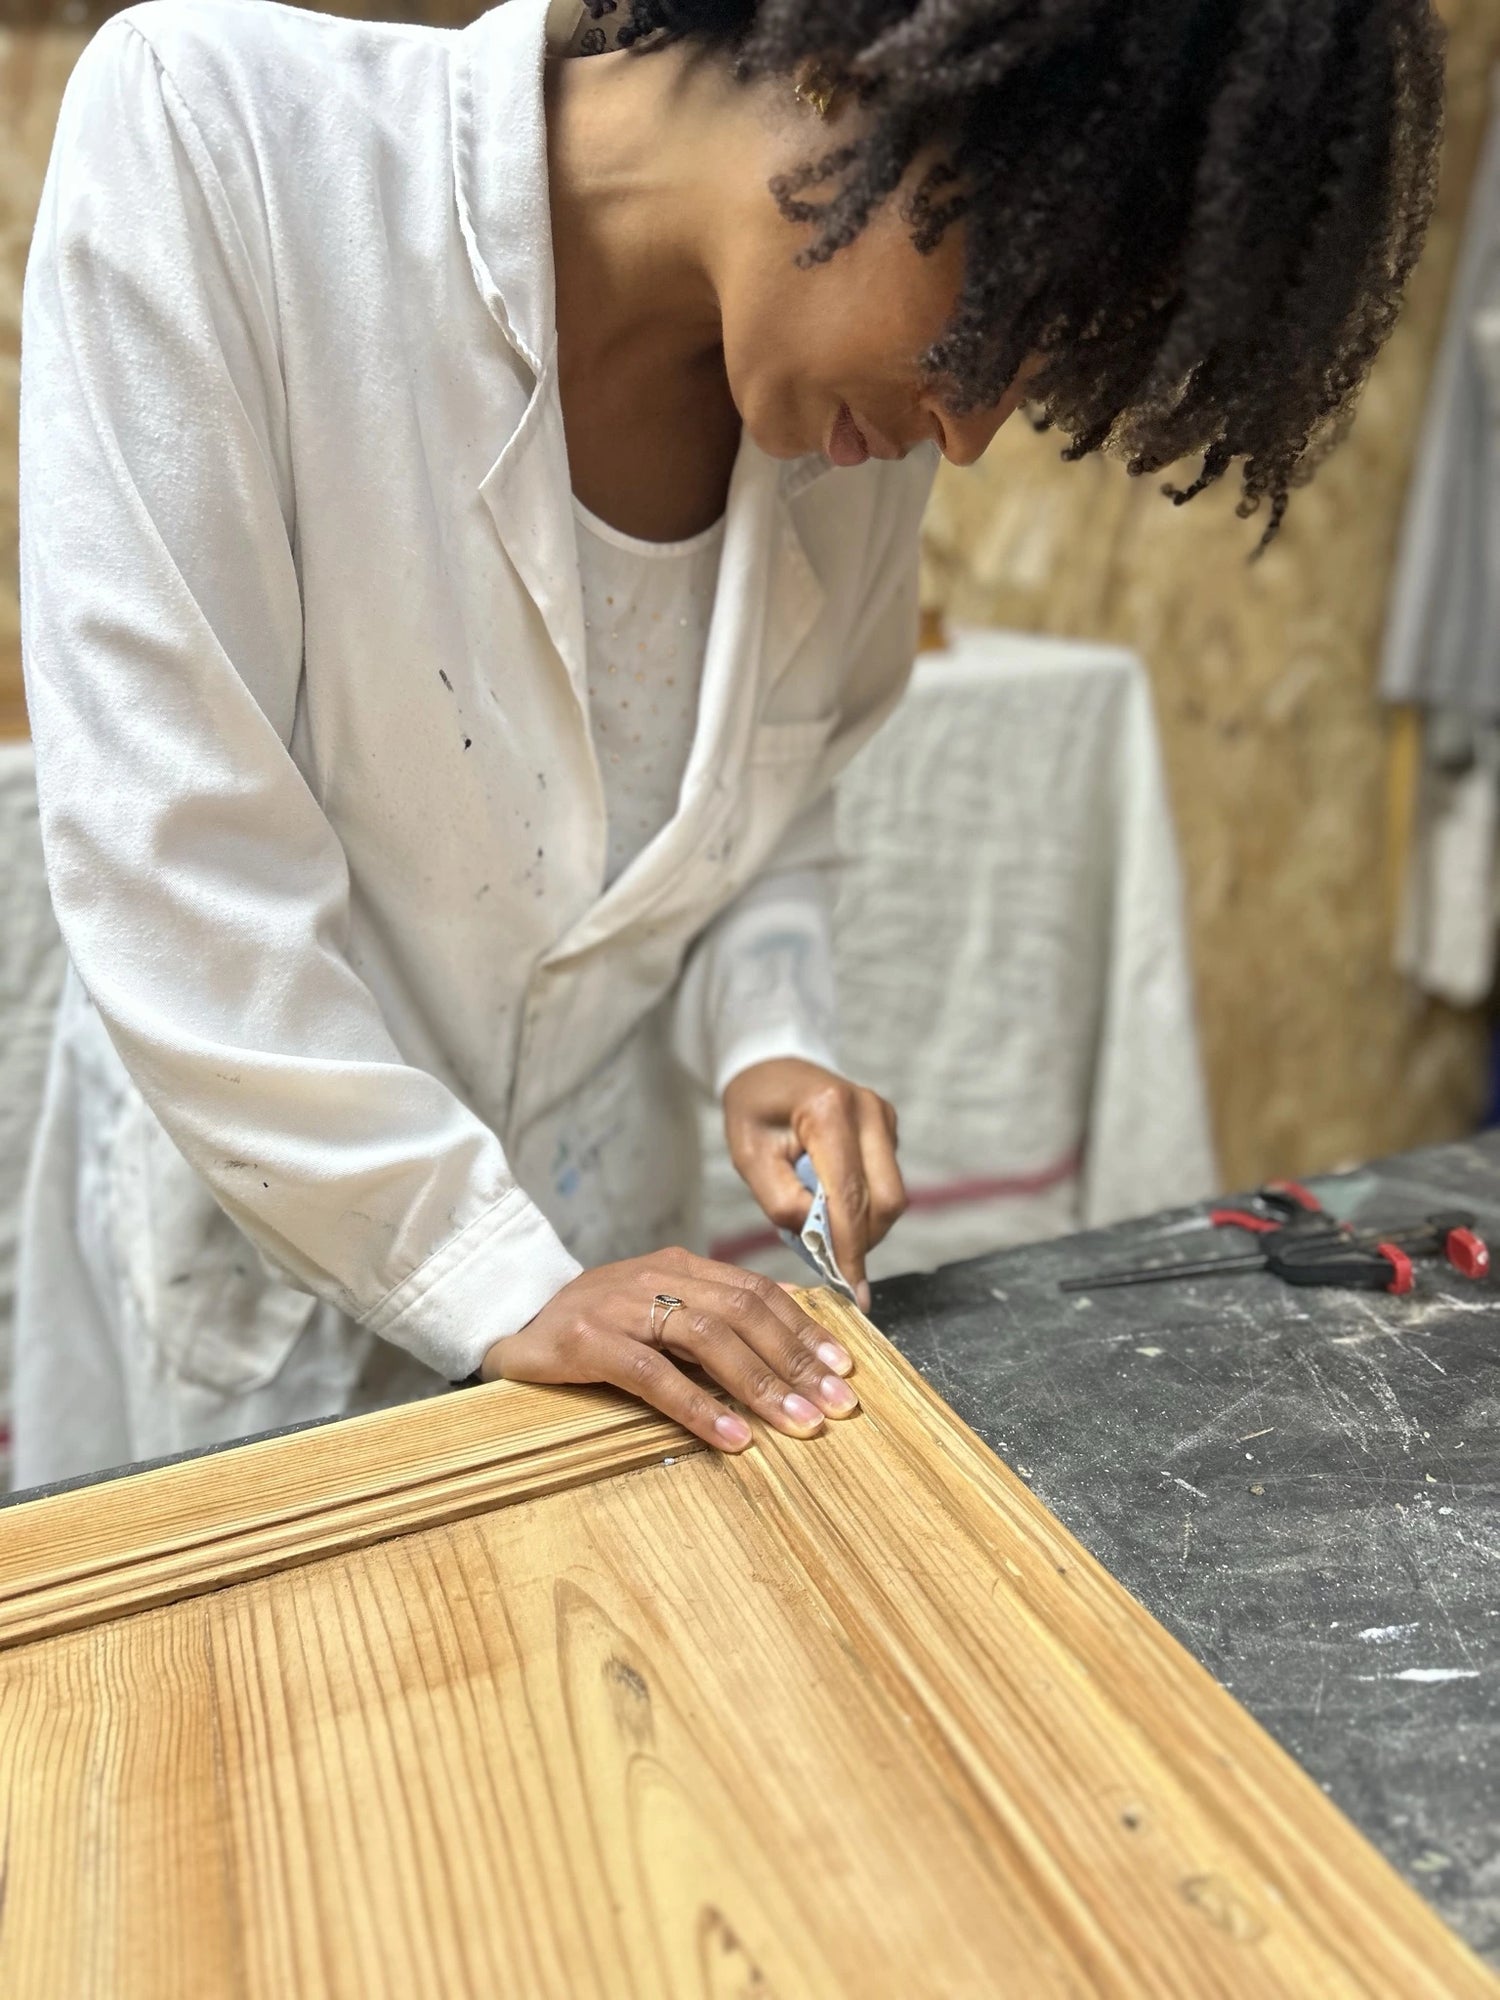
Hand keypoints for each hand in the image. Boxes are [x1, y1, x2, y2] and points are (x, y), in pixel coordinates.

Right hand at [482, 1247, 858, 1451]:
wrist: (508, 1323)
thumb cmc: (594, 1328)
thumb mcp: (656, 1313)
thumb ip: (710, 1322)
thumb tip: (786, 1350)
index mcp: (679, 1266)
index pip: (756, 1292)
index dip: (804, 1329)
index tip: (843, 1368)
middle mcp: (655, 1277)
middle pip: (743, 1313)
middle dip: (796, 1361)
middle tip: (835, 1405)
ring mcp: (620, 1306)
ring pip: (707, 1339)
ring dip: (760, 1385)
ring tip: (797, 1425)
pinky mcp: (587, 1341)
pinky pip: (654, 1375)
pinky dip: (699, 1408)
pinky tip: (733, 1439)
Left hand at [722, 1058, 905, 1310]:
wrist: (770, 1069)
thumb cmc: (753, 1112)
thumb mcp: (749, 1157)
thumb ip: (782, 1202)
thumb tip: (821, 1241)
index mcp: (829, 1110)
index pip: (850, 1196)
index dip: (851, 1249)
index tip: (852, 1292)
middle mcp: (867, 1109)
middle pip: (886, 1200)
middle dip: (862, 1241)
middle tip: (830, 1263)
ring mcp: (883, 1115)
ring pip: (892, 1196)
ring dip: (864, 1225)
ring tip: (823, 1226)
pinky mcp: (888, 1126)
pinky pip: (887, 1182)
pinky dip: (864, 1205)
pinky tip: (833, 1202)